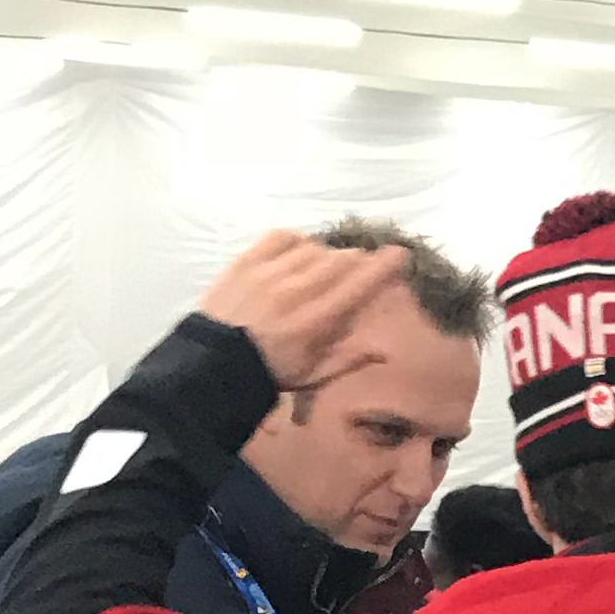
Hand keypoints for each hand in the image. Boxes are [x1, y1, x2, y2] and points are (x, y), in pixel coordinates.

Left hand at [195, 230, 411, 392]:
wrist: (214, 363)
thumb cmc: (270, 372)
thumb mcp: (313, 376)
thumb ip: (348, 358)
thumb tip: (384, 351)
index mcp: (317, 320)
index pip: (358, 284)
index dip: (383, 266)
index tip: (401, 254)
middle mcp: (298, 289)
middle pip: (340, 260)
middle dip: (357, 260)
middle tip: (361, 267)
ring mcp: (271, 271)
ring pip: (314, 248)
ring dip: (327, 254)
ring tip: (327, 266)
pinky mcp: (248, 260)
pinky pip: (282, 237)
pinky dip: (297, 241)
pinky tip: (300, 251)